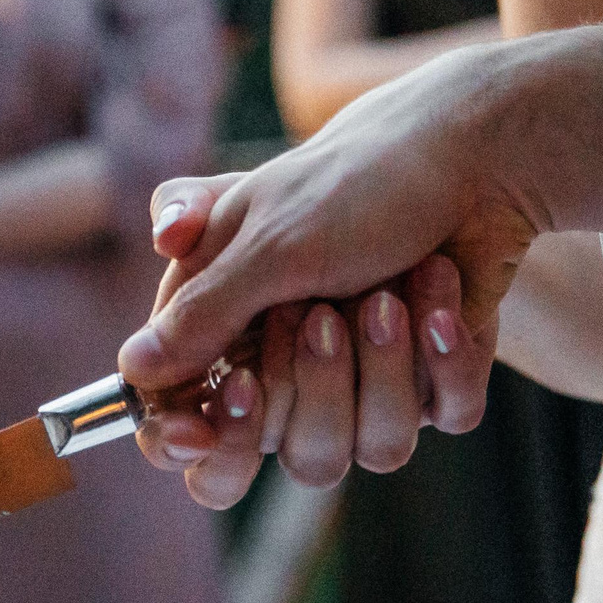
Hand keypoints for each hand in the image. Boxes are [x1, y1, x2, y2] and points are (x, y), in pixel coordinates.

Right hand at [120, 27, 602, 506]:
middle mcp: (300, 366)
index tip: (199, 432)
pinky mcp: (438, 380)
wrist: (470, 155)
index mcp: (236, 327)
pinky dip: (446, 352)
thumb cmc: (355, 182)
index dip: (191, 438)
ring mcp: (372, 379)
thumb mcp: (266, 241)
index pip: (190, 422)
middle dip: (312, 380)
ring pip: (373, 444)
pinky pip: (444, 412)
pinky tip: (442, 289)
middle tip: (320, 310)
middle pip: (287, 447)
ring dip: (386, 362)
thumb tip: (132, 368)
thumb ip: (202, 311)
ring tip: (390, 292)